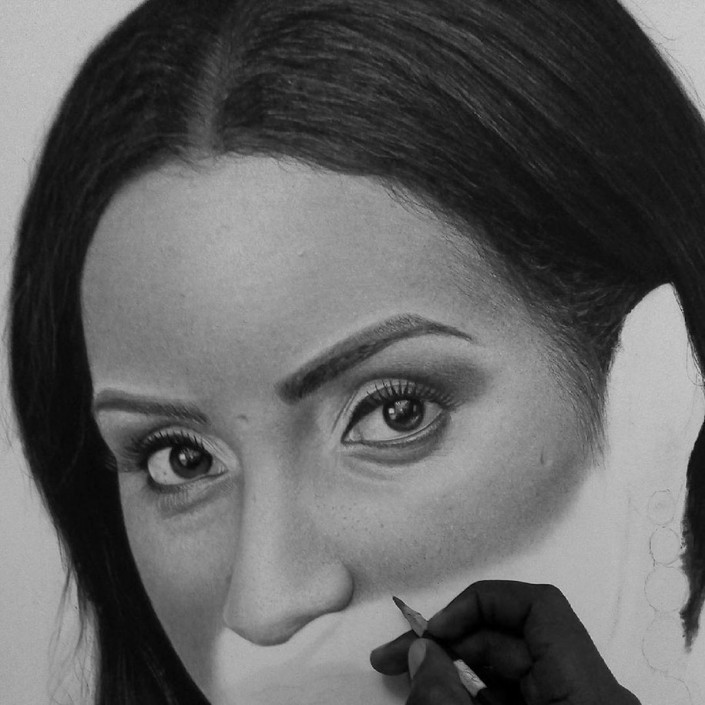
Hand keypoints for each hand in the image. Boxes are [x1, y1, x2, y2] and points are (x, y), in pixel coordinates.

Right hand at [370, 580, 640, 704]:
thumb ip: (449, 695)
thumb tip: (417, 649)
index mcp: (588, 689)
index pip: (538, 606)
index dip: (480, 602)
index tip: (432, 628)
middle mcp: (583, 695)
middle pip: (509, 641)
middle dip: (446, 645)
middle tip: (391, 658)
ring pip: (502, 676)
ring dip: (449, 674)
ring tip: (403, 682)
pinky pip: (506, 702)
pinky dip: (468, 699)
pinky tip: (432, 701)